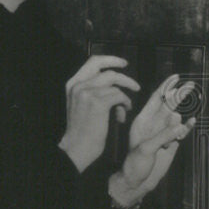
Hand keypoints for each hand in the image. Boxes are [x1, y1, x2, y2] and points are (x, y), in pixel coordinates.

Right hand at [58, 55, 140, 171]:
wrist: (76, 147)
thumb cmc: (82, 130)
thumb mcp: (82, 105)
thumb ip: (94, 92)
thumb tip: (116, 89)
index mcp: (73, 84)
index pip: (92, 62)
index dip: (110, 60)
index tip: (122, 64)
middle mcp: (78, 85)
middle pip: (107, 70)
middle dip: (124, 75)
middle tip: (135, 84)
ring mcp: (87, 93)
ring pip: (115, 84)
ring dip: (125, 95)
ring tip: (126, 107)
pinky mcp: (98, 103)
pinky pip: (119, 96)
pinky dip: (125, 104)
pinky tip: (122, 116)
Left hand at [110, 75, 195, 205]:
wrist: (138, 182)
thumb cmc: (134, 165)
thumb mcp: (146, 149)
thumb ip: (163, 135)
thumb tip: (180, 122)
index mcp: (143, 120)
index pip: (156, 99)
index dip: (166, 87)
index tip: (176, 76)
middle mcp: (154, 123)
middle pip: (169, 104)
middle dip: (179, 94)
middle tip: (190, 85)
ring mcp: (164, 132)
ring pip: (176, 118)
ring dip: (180, 119)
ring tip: (179, 126)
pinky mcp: (172, 142)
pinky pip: (182, 130)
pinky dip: (187, 126)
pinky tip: (192, 121)